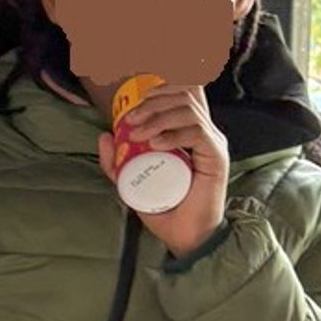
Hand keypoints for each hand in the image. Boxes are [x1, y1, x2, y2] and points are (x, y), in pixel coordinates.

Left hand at [97, 79, 228, 257]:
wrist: (185, 236)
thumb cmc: (165, 209)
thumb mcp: (132, 183)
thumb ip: (117, 163)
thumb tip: (104, 135)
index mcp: (188, 130)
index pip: (184, 91)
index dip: (163, 84)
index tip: (137, 99)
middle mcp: (204, 131)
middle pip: (184, 94)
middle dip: (153, 100)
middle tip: (131, 119)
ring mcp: (212, 142)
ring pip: (188, 110)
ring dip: (158, 117)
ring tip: (139, 134)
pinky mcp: (216, 156)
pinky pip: (197, 132)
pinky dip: (173, 134)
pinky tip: (156, 144)